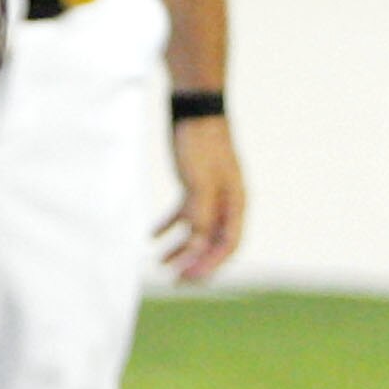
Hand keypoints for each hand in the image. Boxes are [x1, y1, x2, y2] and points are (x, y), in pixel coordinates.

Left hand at [156, 112, 245, 283]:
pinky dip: (170, 226)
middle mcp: (227, 201)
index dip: (210, 265)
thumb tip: (197, 244)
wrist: (194, 108)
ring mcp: (211, 192)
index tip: (188, 280)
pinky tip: (153, 235)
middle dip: (195, 263)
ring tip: (160, 262)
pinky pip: (185, 213)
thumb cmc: (200, 144)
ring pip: (198, 230)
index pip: (228, 245)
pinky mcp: (194, 182)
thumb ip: (201, 214)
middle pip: (214, 242)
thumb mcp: (199, 182)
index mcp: (236, 203)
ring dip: (181, 248)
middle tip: (174, 280)